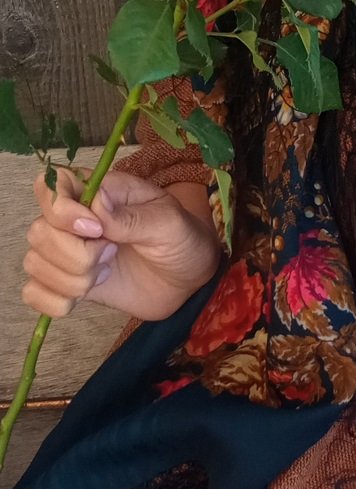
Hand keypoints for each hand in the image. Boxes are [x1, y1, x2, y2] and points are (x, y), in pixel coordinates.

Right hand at [22, 167, 222, 323]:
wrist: (188, 279)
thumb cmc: (182, 240)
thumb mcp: (168, 224)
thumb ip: (131, 216)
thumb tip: (96, 200)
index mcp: (98, 192)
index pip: (50, 187)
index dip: (61, 210)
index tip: (96, 229)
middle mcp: (74, 220)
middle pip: (39, 232)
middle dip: (76, 254)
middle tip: (112, 253)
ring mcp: (68, 252)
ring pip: (35, 263)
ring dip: (72, 278)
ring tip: (106, 271)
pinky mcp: (67, 282)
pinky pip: (34, 293)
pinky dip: (55, 301)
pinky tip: (85, 295)